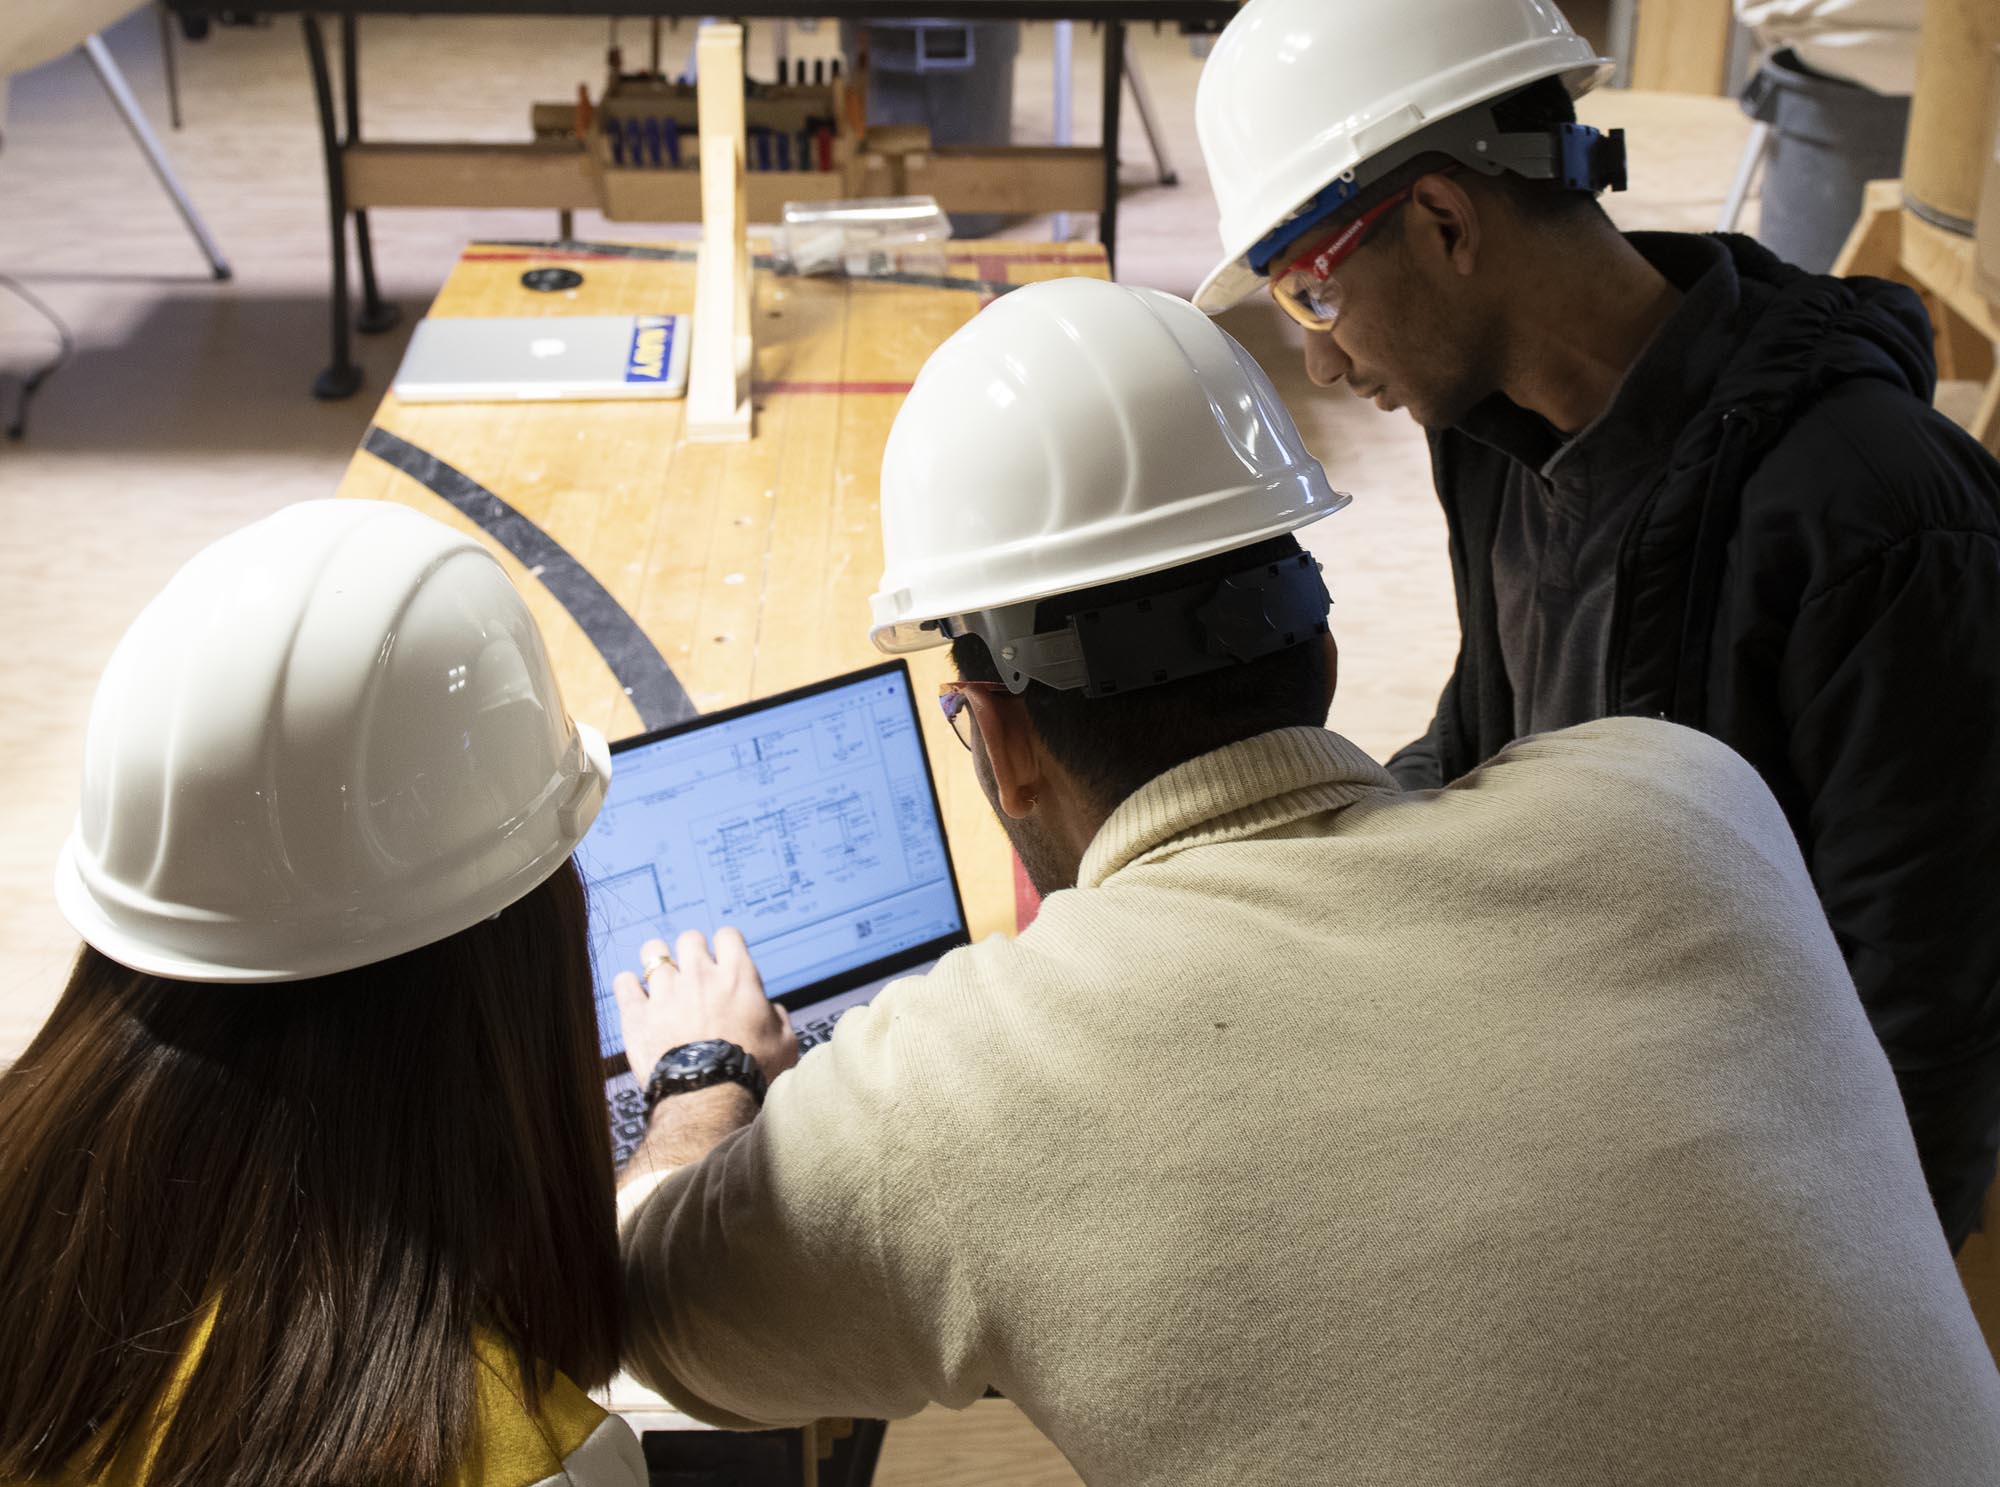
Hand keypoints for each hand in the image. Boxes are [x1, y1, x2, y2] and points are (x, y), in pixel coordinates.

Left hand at [614, 928, 798, 1087]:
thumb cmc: (749, 1073)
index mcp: (737, 977)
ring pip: (653, 951)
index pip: (728, 935)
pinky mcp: (637, 1014)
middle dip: (691, 951)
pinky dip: (628, 986)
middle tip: (692, 972)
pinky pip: (624, 982)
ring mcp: (664, 992)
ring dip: (657, 961)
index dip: (726, 946)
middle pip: (689, 938)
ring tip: (659, 977)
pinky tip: (634, 995)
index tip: (725, 961)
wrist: (709, 1098)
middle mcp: (699, 976)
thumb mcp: (784, 1044)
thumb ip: (778, 1018)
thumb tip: (772, 1011)